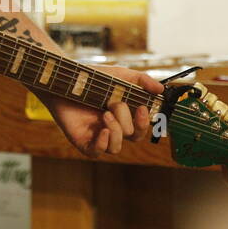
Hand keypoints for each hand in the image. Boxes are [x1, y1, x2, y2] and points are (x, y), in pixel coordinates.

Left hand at [39, 65, 163, 157]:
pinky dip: (103, 144)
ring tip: (105, 114)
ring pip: (116, 148)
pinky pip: (97, 152)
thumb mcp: (121, 76)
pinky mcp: (81, 140)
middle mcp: (111, 128)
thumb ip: (142, 81)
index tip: (143, 108)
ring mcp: (96, 135)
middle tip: (115, 104)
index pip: (141, 129)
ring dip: (116, 131)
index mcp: (123, 117)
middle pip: (131, 137)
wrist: (66, 78)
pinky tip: (103, 130)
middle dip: (126, 120)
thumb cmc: (93, 77)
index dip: (145, 123)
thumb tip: (161, 90)